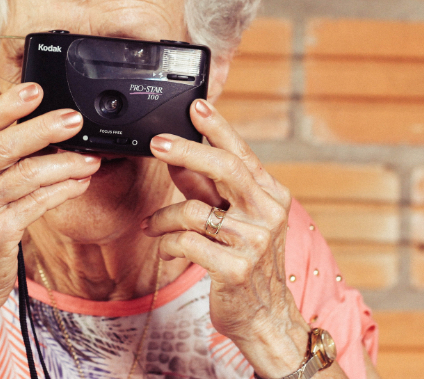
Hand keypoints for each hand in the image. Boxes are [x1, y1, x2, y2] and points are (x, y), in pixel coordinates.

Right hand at [0, 83, 100, 314]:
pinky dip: (64, 189)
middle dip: (44, 128)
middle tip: (75, 119)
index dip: (7, 105)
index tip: (35, 88)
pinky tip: (81, 182)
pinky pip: (38, 203)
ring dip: (65, 163)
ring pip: (27, 174)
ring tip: (90, 157)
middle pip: (4, 145)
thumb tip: (38, 127)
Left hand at [142, 98, 309, 376]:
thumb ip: (206, 187)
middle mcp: (268, 213)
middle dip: (186, 150)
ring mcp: (255, 242)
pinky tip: (165, 246)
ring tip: (153, 225)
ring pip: (194, 210)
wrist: (266, 317)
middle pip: (225, 168)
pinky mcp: (236, 269)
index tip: (196, 106)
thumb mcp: (231, 217)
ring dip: (164, 217)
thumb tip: (177, 158)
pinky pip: (187, 242)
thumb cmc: (246, 260)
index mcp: (270, 195)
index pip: (241, 153)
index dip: (217, 127)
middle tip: (156, 143)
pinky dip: (168, 242)